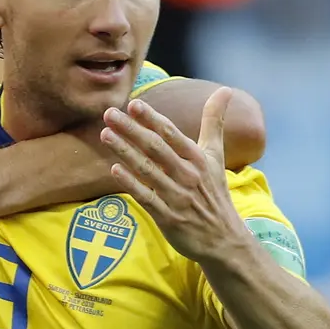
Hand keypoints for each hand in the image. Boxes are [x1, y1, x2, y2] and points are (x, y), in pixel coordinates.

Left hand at [100, 88, 244, 262]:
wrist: (223, 239)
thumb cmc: (214, 192)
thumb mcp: (217, 156)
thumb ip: (214, 122)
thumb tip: (225, 89)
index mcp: (199, 158)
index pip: (171, 134)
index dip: (152, 118)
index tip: (133, 104)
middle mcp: (188, 175)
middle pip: (156, 148)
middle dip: (131, 129)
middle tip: (108, 113)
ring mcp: (177, 196)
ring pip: (147, 170)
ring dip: (125, 151)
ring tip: (105, 134)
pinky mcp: (168, 216)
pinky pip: (146, 197)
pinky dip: (131, 183)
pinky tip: (114, 169)